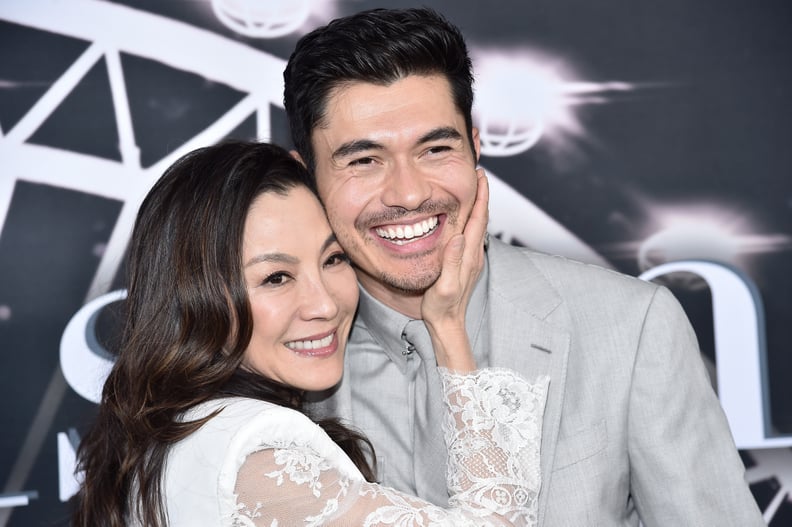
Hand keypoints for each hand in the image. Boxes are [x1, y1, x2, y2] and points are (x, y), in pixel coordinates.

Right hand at [422, 169, 488, 371]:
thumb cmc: (441, 307)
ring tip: (473, 188)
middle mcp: (473, 254)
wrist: (448, 325)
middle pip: (481, 217)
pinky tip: (463, 216)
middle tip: (478, 173)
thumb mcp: (444, 286)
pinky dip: (470, 218)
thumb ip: (451, 262)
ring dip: (477, 205)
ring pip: (477, 225)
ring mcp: (471, 259)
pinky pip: (471, 234)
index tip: (480, 175)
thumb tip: (458, 237)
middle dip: (481, 194)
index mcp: (468, 255)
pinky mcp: (466, 263)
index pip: (478, 218)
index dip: (480, 196)